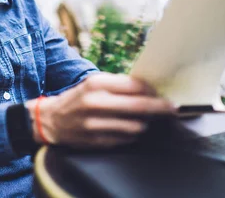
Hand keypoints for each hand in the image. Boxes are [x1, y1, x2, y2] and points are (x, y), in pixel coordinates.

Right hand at [26, 73, 174, 148]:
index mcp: (95, 84)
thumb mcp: (93, 84)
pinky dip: (131, 135)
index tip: (163, 92)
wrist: (51, 120)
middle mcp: (95, 102)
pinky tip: (128, 130)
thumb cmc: (77, 99)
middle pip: (139, 106)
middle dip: (160, 108)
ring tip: (144, 120)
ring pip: (136, 126)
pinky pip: (126, 140)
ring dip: (145, 124)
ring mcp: (95, 124)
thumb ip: (118, 84)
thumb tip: (149, 88)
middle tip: (173, 108)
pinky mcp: (96, 141)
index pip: (134, 86)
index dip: (152, 90)